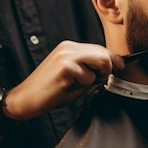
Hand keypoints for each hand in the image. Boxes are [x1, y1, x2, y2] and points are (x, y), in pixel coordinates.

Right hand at [3, 41, 123, 119]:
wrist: (25, 99)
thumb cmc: (49, 91)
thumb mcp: (73, 77)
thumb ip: (89, 70)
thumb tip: (110, 70)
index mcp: (69, 47)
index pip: (99, 49)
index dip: (113, 59)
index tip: (121, 66)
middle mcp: (69, 47)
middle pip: (104, 52)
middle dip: (108, 68)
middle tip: (98, 80)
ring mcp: (67, 55)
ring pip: (101, 60)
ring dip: (96, 76)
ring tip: (79, 84)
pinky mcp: (65, 66)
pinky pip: (88, 77)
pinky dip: (83, 85)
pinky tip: (67, 87)